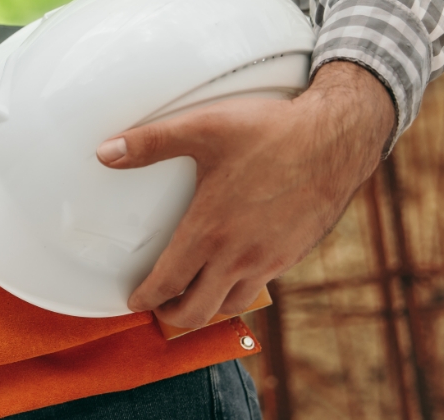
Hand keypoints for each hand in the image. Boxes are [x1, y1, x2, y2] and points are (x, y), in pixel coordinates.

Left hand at [95, 60, 394, 329]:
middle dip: (173, 315)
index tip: (134, 300)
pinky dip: (238, 291)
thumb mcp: (204, 127)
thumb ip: (150, 142)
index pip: (168, 283)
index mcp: (210, 230)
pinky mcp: (292, 254)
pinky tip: (232, 274)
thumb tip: (105, 152)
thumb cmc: (272, 131)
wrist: (338, 138)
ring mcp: (270, 259)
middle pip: (198, 310)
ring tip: (192, 297)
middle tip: (159, 307)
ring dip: (208, 309)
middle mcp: (239, 255)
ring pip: (231, 305)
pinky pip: (259, 286)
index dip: (146, 298)